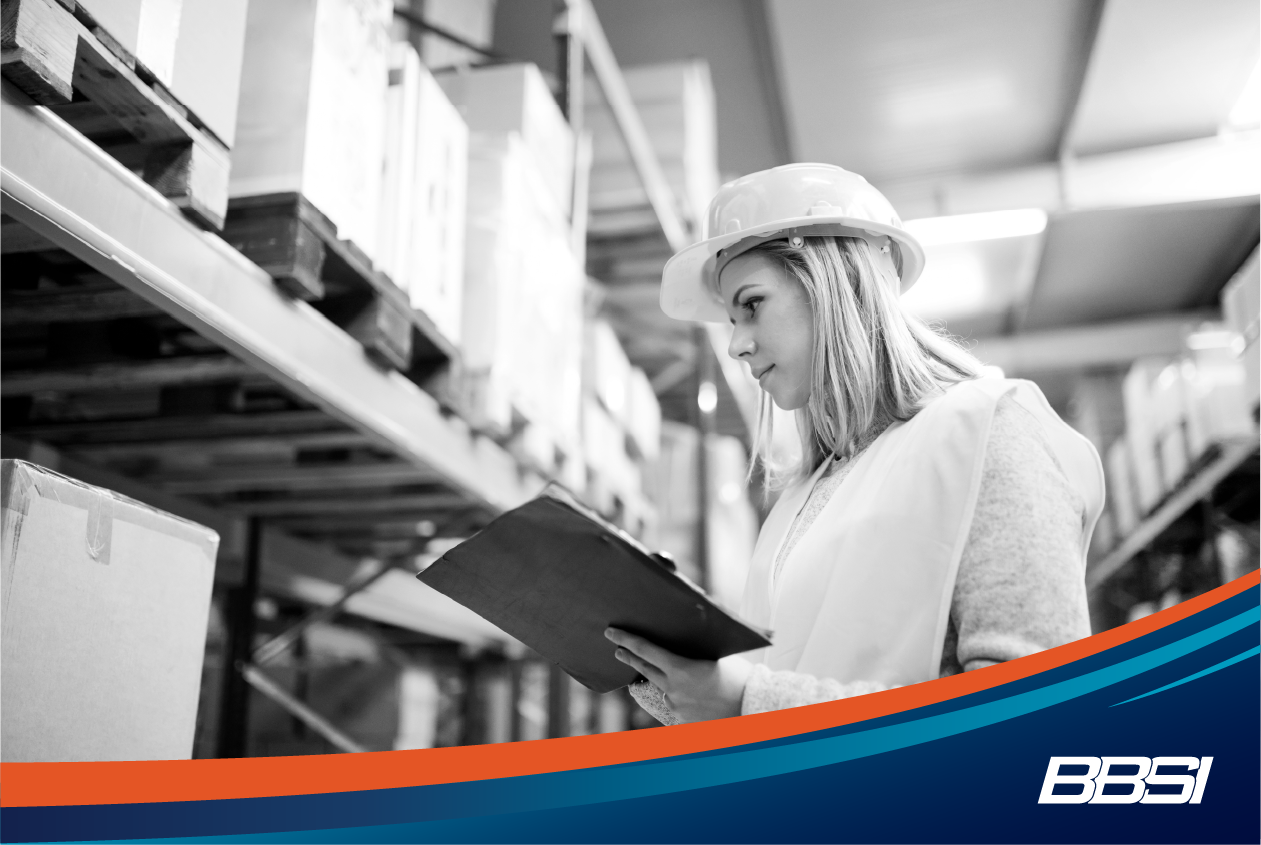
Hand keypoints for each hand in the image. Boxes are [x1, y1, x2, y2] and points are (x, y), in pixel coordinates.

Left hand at [605, 627, 751, 722]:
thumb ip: (695, 646)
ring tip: (680, 675)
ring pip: (663, 688)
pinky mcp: (682, 720)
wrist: (753, 708)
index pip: (645, 650)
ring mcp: (676, 707)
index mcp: (680, 669)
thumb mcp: (716, 655)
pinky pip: (675, 703)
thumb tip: (687, 627)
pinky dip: (680, 696)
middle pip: (644, 669)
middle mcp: (673, 689)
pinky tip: (696, 695)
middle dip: (629, 657)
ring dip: (664, 679)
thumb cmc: (739, 677)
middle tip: (618, 650)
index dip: (626, 640)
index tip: (611, 633)